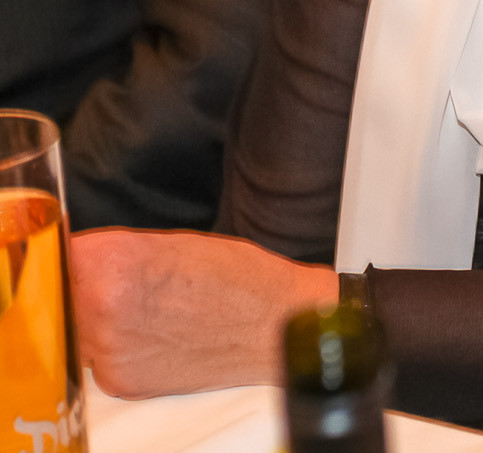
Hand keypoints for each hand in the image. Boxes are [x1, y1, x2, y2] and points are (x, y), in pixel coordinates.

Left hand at [71, 228, 336, 397]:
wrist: (277, 326)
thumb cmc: (239, 278)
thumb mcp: (173, 243)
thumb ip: (117, 251)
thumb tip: (77, 258)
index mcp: (116, 261)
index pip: (61, 254)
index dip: (79, 254)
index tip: (88, 256)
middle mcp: (103, 306)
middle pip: (64, 292)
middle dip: (87, 286)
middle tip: (129, 283)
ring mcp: (109, 350)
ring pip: (79, 326)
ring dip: (99, 318)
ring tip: (150, 310)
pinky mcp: (120, 382)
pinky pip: (99, 358)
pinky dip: (118, 347)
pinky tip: (156, 335)